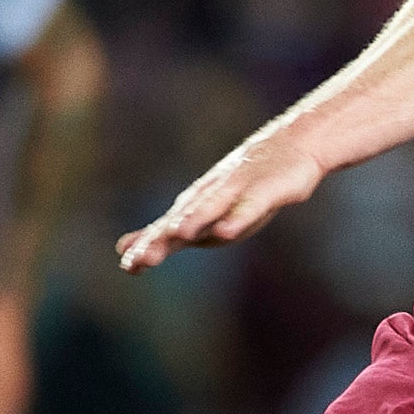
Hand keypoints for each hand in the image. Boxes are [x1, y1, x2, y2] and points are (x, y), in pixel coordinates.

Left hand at [117, 130, 324, 271]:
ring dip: (195, 220)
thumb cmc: (241, 188)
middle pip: (182, 220)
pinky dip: (238, 217)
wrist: (290, 146)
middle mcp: (209, 197)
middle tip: (141, 259)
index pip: (166, 230)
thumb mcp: (202, 214)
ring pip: (212, 207)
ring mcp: (237, 190)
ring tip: (179, 233)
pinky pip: (250, 206)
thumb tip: (122, 249)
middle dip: (162, 239)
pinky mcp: (266, 190)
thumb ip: (164, 234)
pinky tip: (227, 230)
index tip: (128, 267)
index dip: (147, 247)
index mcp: (194, 208)